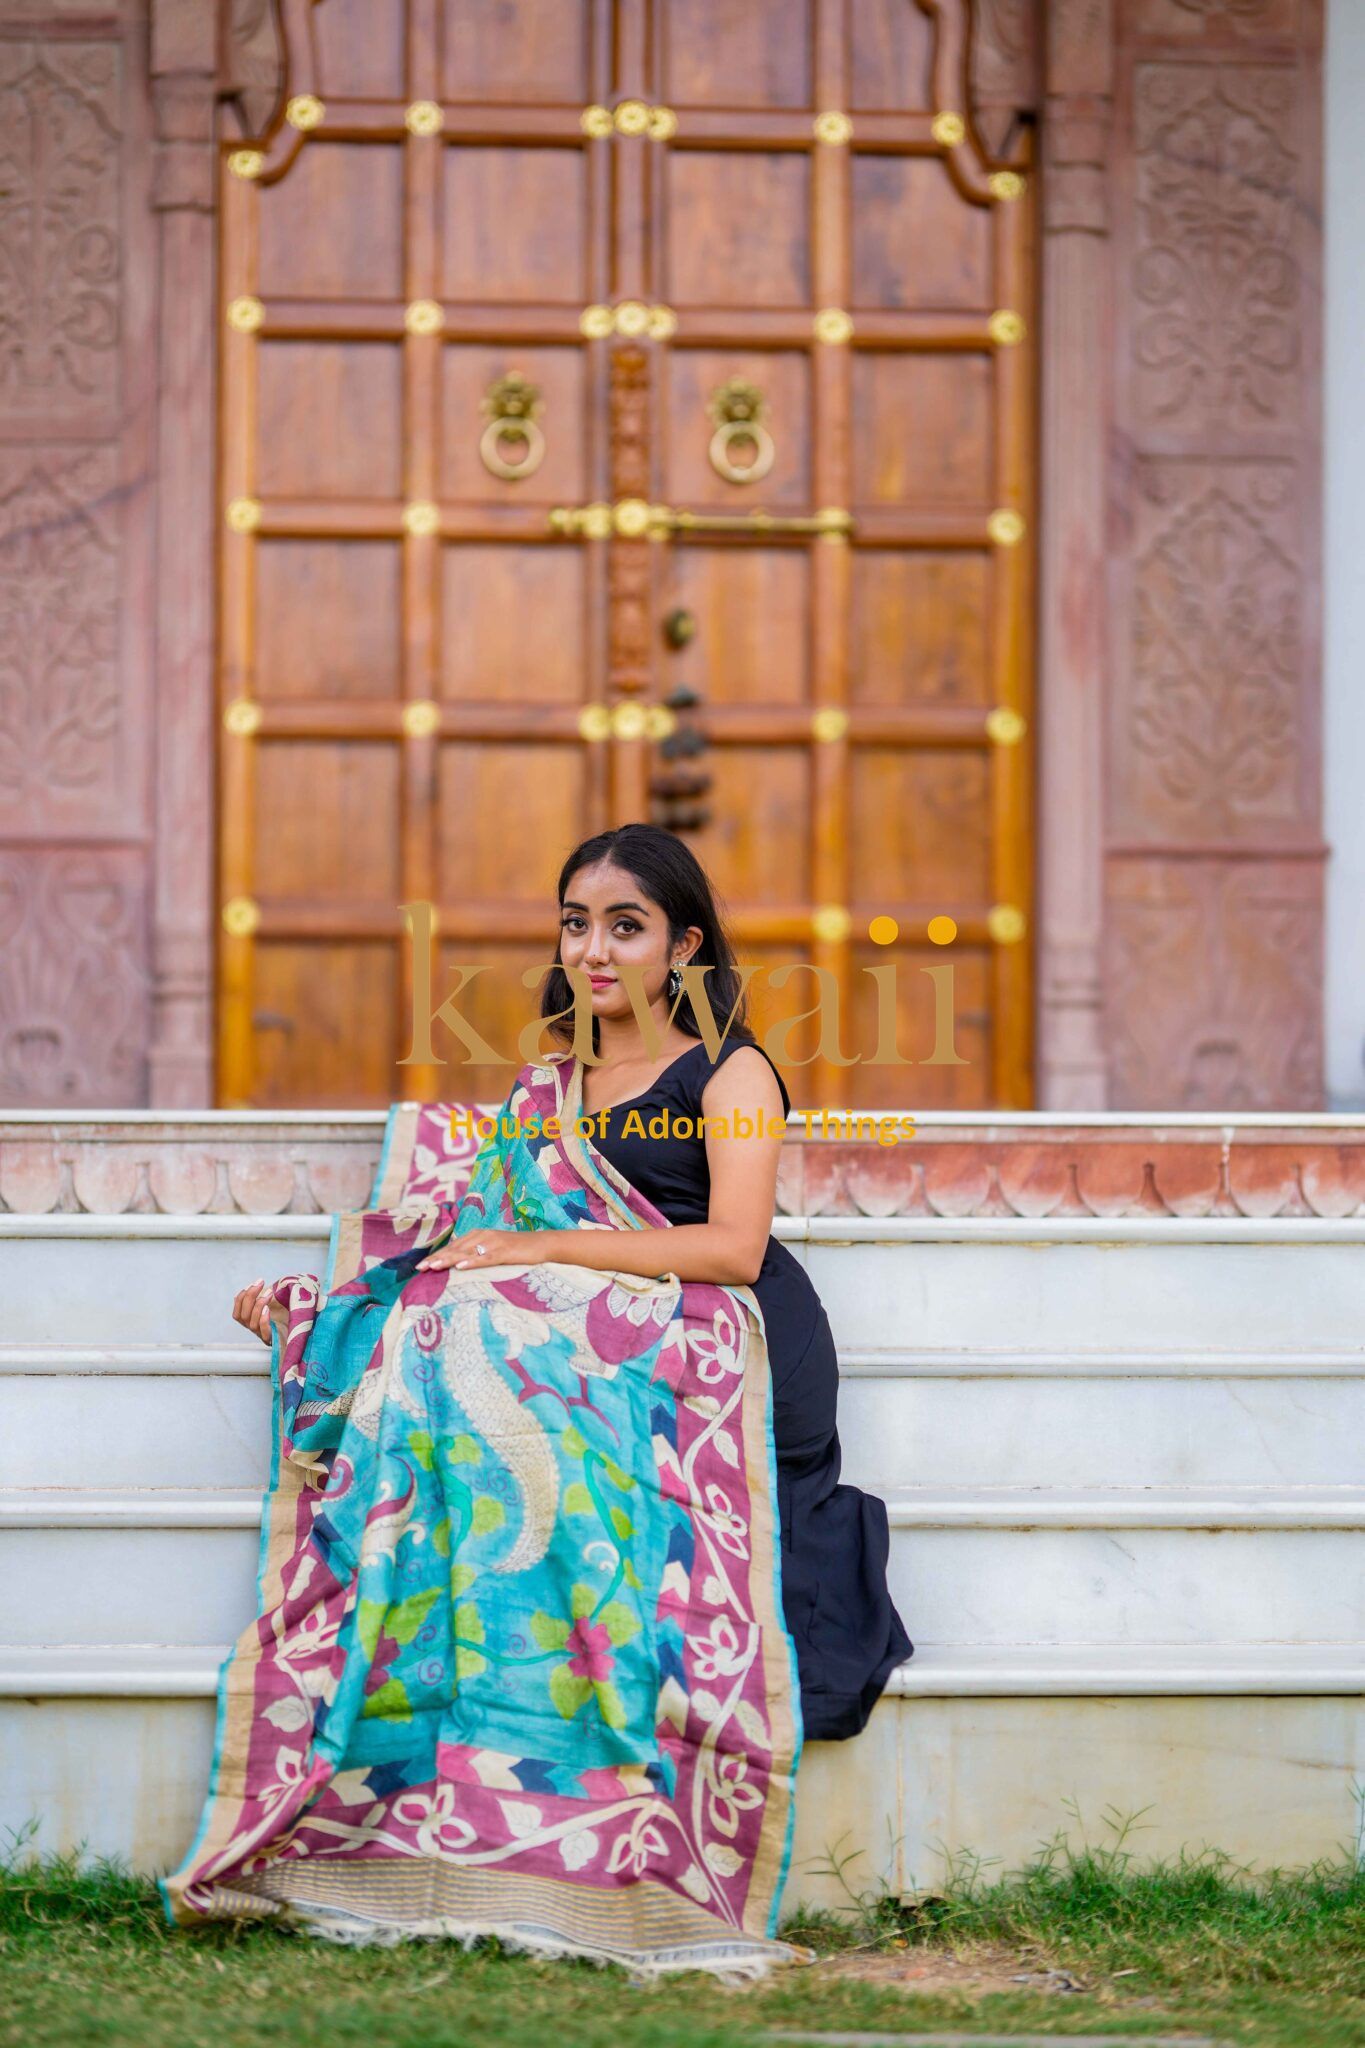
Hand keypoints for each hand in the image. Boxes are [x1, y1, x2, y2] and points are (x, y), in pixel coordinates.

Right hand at [232, 1277, 276, 1346]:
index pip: (237, 1310)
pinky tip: (267, 1309)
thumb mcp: (270, 1303)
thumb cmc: (281, 1315)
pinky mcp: (270, 1339)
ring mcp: (260, 1334)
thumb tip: (259, 1283)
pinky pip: (263, 1331)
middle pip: (243, 1315)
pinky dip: (263, 1320)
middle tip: (260, 1282)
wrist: (294, 1331)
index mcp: (248, 1320)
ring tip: (269, 1293)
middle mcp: (251, 1328)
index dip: (242, 1296)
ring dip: (259, 1305)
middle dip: (250, 1296)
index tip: (254, 1283)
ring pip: (252, 1322)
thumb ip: (262, 1295)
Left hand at [415, 1228, 542, 1272]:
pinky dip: (472, 1262)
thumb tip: (459, 1264)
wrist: (542, 1243)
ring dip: (449, 1259)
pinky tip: (461, 1266)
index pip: (453, 1247)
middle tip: (420, 1268)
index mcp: (478, 1235)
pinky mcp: (504, 1252)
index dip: (437, 1255)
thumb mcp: (494, 1249)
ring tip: (433, 1266)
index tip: (421, 1266)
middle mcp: (483, 1236)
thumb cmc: (518, 1249)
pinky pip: (485, 1258)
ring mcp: (493, 1243)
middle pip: (456, 1249)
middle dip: (437, 1258)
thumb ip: (477, 1253)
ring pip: (467, 1252)